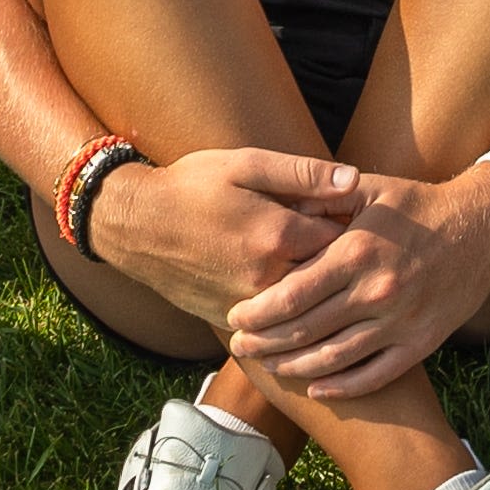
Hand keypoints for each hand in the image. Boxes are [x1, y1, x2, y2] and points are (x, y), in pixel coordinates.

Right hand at [89, 143, 360, 336]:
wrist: (134, 225)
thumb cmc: (191, 186)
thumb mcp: (247, 164)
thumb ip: (303, 174)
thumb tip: (354, 179)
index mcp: (278, 236)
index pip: (344, 242)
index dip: (355, 229)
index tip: (356, 219)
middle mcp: (266, 278)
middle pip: (329, 280)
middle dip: (341, 265)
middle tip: (348, 249)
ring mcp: (247, 305)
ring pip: (303, 308)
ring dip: (316, 291)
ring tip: (319, 270)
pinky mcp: (228, 319)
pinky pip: (273, 324)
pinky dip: (287, 311)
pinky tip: (288, 290)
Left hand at [221, 158, 489, 401]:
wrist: (485, 226)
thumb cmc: (420, 206)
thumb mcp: (370, 189)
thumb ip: (321, 199)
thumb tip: (276, 210)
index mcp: (357, 253)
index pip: (292, 295)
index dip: (257, 312)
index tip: (235, 316)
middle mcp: (376, 292)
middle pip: (305, 331)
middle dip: (264, 343)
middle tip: (239, 347)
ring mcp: (400, 322)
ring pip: (332, 359)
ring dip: (294, 367)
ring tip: (269, 366)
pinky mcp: (421, 343)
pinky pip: (373, 374)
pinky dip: (340, 387)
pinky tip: (316, 387)